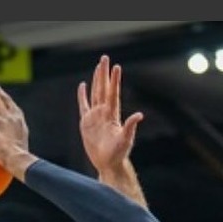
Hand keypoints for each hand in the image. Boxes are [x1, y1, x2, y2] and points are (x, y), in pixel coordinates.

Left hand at [0, 80, 35, 179]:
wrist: (19, 160)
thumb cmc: (18, 161)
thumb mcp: (18, 151)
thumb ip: (10, 146)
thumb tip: (4, 154)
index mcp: (20, 121)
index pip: (11, 105)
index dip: (4, 98)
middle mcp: (13, 115)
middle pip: (2, 97)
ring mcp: (4, 117)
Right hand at [78, 55, 143, 177]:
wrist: (108, 163)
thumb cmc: (118, 153)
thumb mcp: (125, 140)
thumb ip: (130, 127)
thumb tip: (139, 115)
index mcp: (113, 115)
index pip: (113, 94)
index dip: (114, 81)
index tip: (116, 67)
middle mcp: (104, 112)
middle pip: (104, 89)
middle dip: (104, 74)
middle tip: (105, 58)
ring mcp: (95, 116)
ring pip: (95, 94)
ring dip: (96, 80)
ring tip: (98, 67)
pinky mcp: (86, 123)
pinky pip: (84, 106)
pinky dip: (82, 96)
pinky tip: (83, 85)